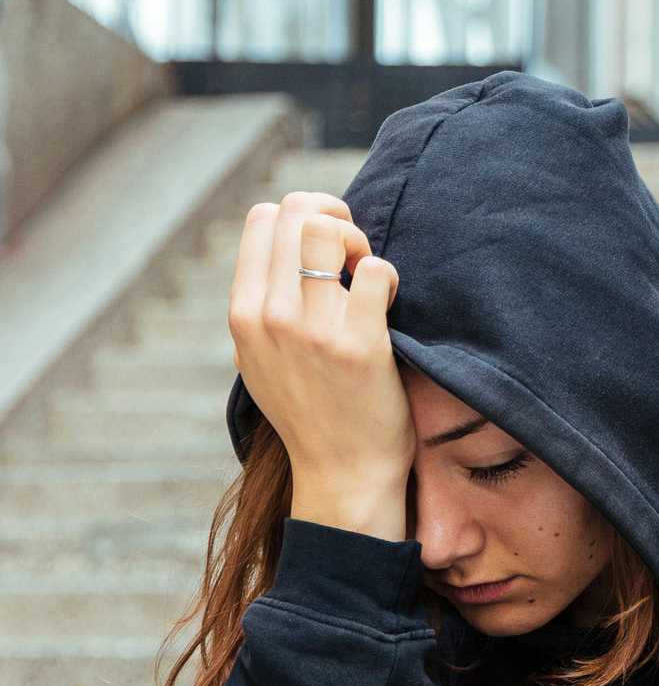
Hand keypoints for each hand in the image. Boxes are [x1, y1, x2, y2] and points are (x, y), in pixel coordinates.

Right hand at [227, 192, 410, 540]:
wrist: (342, 473)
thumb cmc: (312, 411)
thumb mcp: (259, 359)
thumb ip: (260, 307)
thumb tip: (278, 252)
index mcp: (242, 312)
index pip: (262, 217)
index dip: (303, 218)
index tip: (328, 252)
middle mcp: (268, 315)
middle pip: (296, 212)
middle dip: (335, 220)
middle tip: (354, 259)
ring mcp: (311, 329)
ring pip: (328, 230)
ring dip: (359, 242)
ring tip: (368, 276)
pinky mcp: (358, 345)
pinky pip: (376, 271)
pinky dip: (389, 276)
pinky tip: (390, 302)